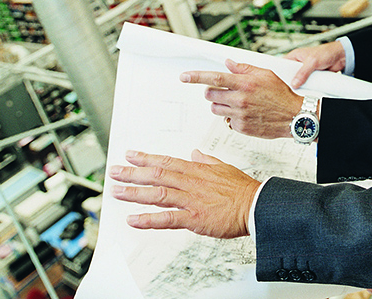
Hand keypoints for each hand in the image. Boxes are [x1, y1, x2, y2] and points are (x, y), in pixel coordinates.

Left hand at [109, 149, 258, 238]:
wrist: (257, 205)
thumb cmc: (243, 189)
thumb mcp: (224, 167)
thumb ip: (206, 161)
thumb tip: (195, 153)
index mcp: (197, 170)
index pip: (166, 161)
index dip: (146, 158)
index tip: (130, 155)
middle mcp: (190, 182)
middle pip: (156, 174)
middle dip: (132, 173)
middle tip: (114, 171)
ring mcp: (190, 200)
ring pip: (157, 194)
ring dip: (135, 193)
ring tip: (117, 192)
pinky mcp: (194, 218)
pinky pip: (167, 219)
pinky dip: (148, 219)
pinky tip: (133, 219)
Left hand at [181, 59, 302, 138]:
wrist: (293, 117)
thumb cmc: (281, 95)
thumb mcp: (265, 74)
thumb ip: (244, 68)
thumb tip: (228, 63)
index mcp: (244, 83)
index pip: (214, 78)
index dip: (196, 77)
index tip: (185, 76)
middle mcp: (240, 99)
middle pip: (210, 94)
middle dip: (212, 92)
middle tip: (223, 91)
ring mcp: (239, 114)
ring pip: (215, 108)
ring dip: (220, 104)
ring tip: (235, 102)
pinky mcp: (241, 127)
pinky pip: (226, 120)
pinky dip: (231, 116)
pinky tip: (244, 113)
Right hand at [284, 41, 345, 87]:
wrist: (341, 57)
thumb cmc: (326, 52)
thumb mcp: (312, 61)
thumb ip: (303, 72)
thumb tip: (294, 83)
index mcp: (295, 56)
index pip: (282, 65)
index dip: (278, 72)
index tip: (275, 81)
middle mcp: (299, 64)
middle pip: (290, 75)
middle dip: (289, 81)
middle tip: (286, 89)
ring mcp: (305, 72)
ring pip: (298, 81)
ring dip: (298, 86)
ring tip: (295, 92)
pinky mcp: (312, 77)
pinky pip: (306, 84)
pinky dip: (306, 88)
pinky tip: (304, 92)